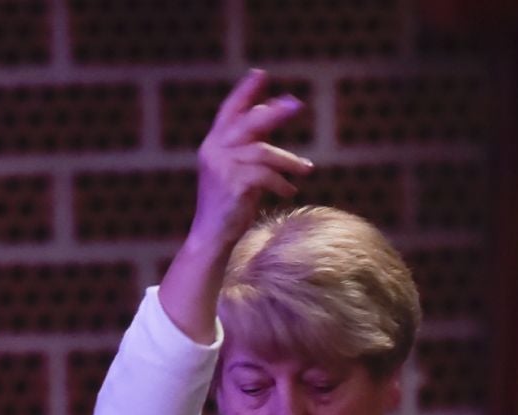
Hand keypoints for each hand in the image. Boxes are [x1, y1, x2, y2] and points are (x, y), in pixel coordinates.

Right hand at [187, 68, 313, 249]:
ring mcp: (222, 167)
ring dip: (289, 160)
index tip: (260, 75)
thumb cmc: (227, 204)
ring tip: (306, 169)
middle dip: (274, 112)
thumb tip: (271, 120)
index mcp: (212, 145)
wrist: (210, 236)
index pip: (229, 111)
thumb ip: (247, 148)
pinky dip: (282, 183)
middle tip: (297, 105)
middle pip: (249, 122)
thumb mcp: (234, 170)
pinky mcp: (234, 185)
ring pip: (263, 151)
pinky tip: (290, 191)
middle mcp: (214, 151)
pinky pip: (266, 176)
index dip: (244, 92)